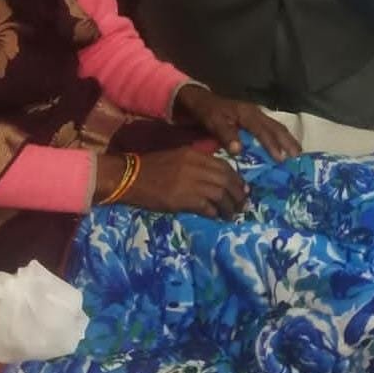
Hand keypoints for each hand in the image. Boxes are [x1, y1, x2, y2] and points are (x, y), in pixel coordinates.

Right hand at [119, 148, 248, 218]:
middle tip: (243, 204)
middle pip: (226, 180)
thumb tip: (214, 179)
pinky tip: (216, 217)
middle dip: (238, 193)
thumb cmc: (151, 168)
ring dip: (229, 206)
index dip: (237, 179)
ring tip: (232, 214)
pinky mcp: (182, 199)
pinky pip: (206, 206)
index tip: (244, 189)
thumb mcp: (178, 158)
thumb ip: (196, 165)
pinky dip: (214, 213)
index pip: (224, 166)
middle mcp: (196, 166)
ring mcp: (190, 182)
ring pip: (219, 194)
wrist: (129, 177)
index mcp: (195, 155)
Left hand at [175, 85, 301, 160]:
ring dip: (287, 139)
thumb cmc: (209, 112)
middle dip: (288, 141)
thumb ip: (226, 135)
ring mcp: (257, 114)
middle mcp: (256, 113)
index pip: (263, 130)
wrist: (203, 101)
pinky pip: (271, 127)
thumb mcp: (214, 123)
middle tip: (298, 156)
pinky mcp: (255, 118)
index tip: (281, 158)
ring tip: (296, 152)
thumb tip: (239, 150)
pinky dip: (280, 136)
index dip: (272, 144)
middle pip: (276, 126)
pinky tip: (284, 146)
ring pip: (276, 126)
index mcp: (247, 114)